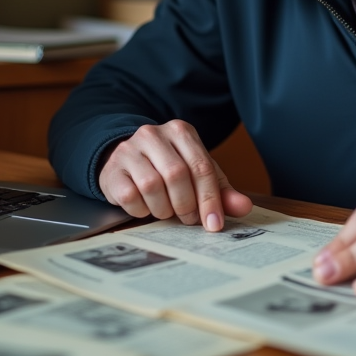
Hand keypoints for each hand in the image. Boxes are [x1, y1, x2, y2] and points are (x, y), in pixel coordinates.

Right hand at [98, 120, 252, 229]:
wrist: (125, 162)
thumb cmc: (167, 169)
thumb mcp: (197, 175)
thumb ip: (220, 191)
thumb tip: (244, 207)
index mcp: (181, 132)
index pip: (201, 166)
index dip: (210, 199)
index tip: (214, 224)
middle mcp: (154, 134)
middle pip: (177, 175)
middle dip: (186, 205)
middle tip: (188, 219)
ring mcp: (129, 150)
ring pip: (152, 185)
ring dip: (163, 208)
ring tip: (166, 211)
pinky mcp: (112, 169)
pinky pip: (130, 196)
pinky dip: (141, 210)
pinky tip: (145, 207)